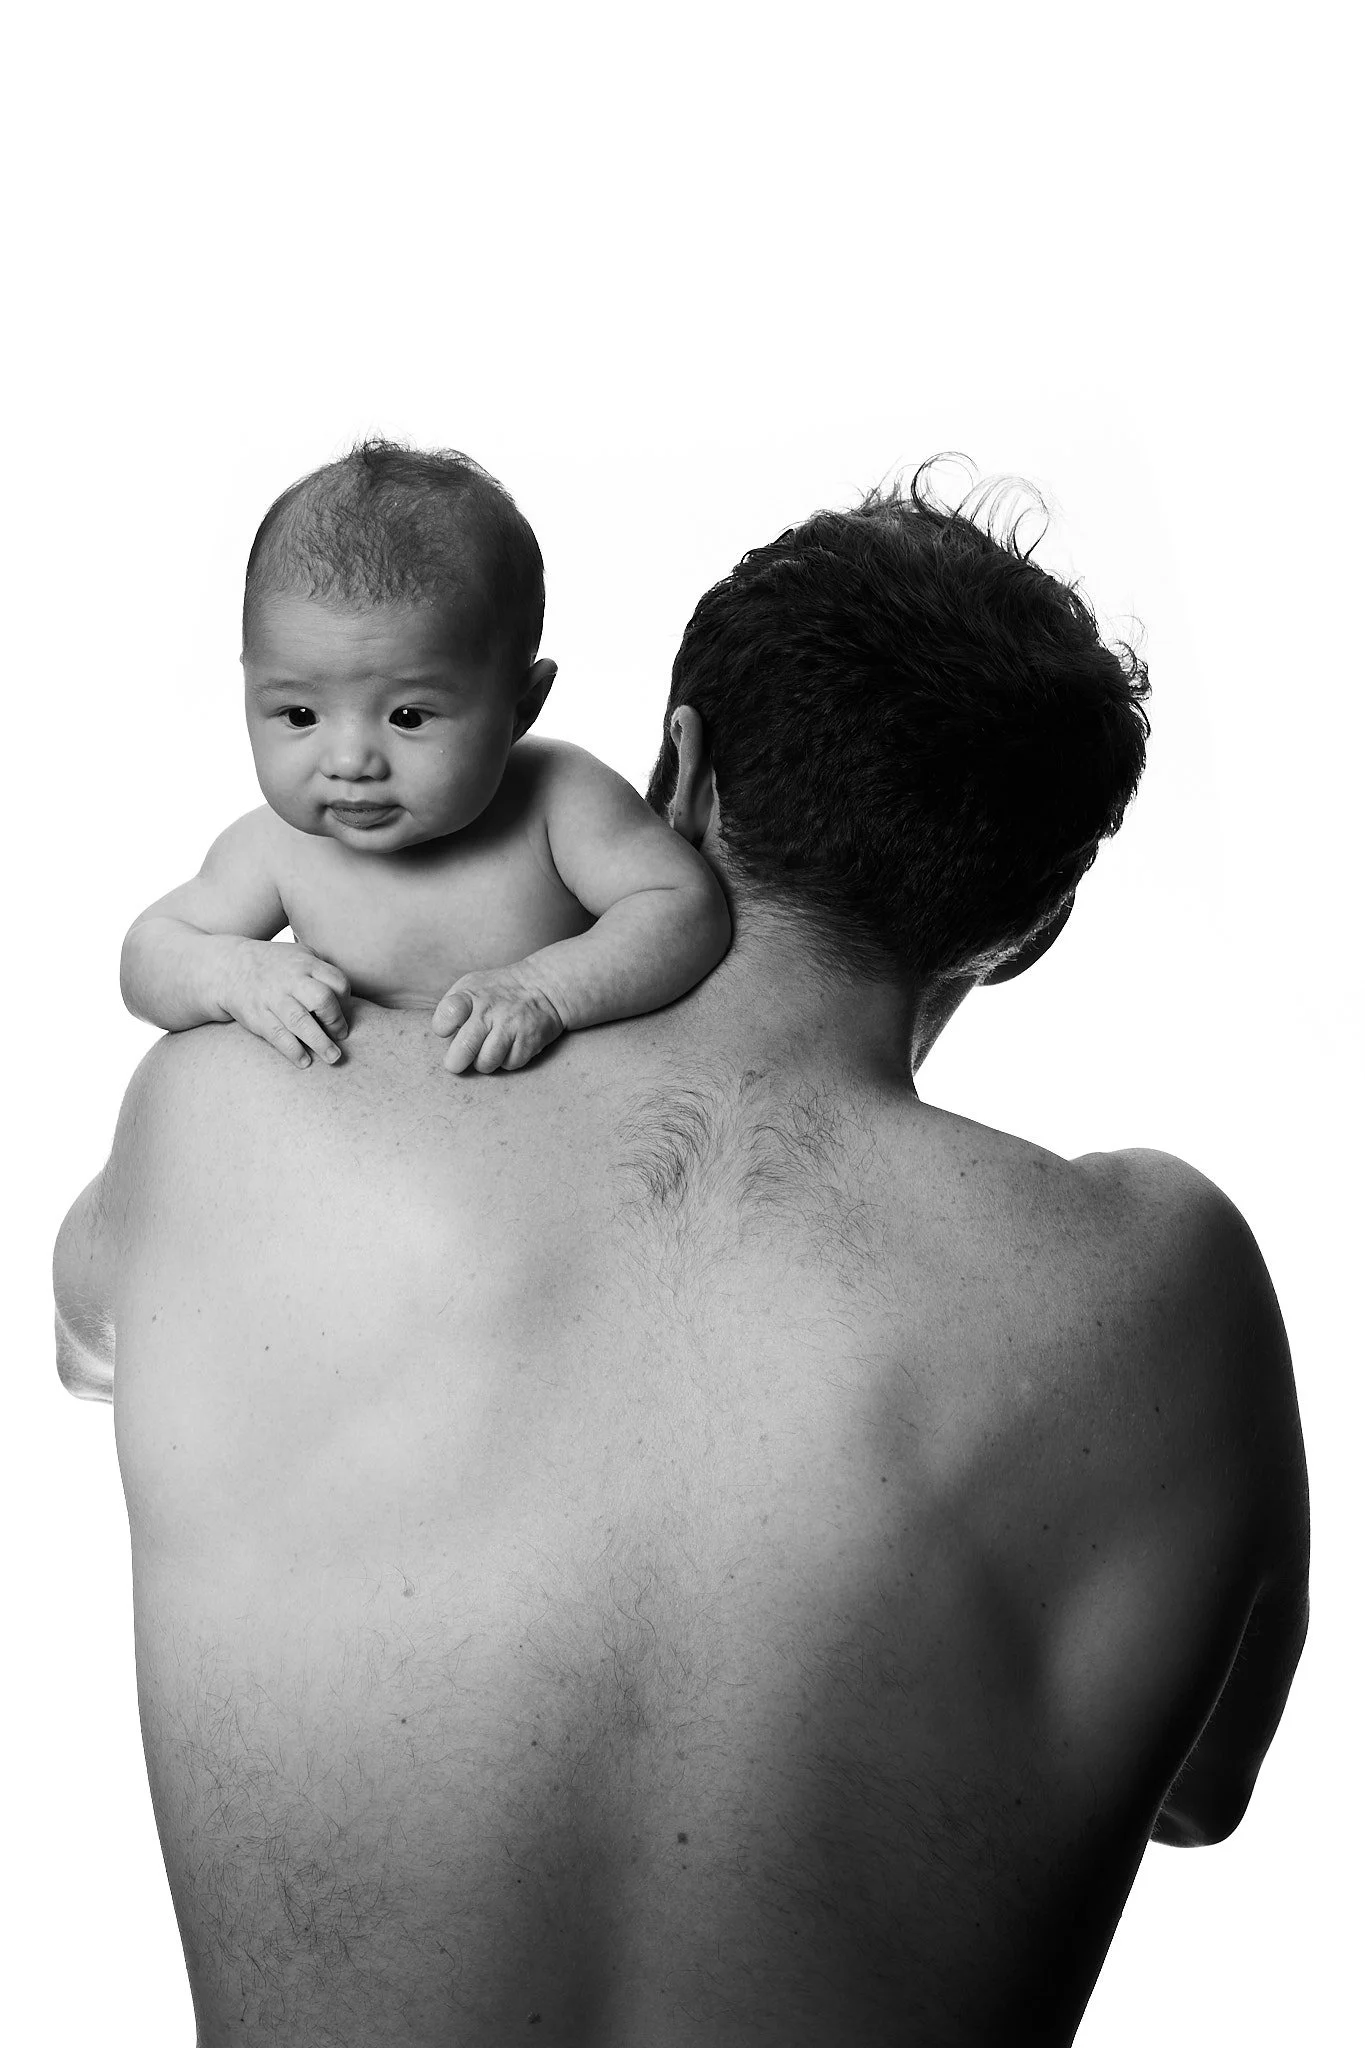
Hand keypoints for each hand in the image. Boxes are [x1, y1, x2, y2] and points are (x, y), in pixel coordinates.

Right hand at [223, 938, 350, 1067]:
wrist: (229, 967)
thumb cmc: (276, 965)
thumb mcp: (300, 955)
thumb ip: (322, 972)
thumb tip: (348, 1000)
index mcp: (305, 964)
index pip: (336, 982)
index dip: (346, 1001)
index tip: (345, 1015)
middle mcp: (290, 980)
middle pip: (321, 999)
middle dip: (335, 1021)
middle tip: (341, 1035)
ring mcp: (272, 998)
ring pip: (300, 1021)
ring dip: (319, 1042)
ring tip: (333, 1058)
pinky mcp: (257, 1016)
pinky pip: (277, 1035)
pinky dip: (292, 1050)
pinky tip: (304, 1061)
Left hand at [432, 964, 565, 1073]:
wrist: (543, 985)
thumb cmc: (498, 991)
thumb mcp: (471, 986)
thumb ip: (452, 1007)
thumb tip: (443, 1040)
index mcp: (471, 994)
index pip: (448, 1013)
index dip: (442, 1028)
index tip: (446, 1030)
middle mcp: (490, 1010)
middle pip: (464, 1048)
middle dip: (456, 1062)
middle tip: (457, 1062)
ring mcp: (511, 1026)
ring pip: (485, 1063)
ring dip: (483, 1062)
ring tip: (486, 1051)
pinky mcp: (529, 1041)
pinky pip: (509, 1065)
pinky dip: (506, 1061)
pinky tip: (508, 1048)